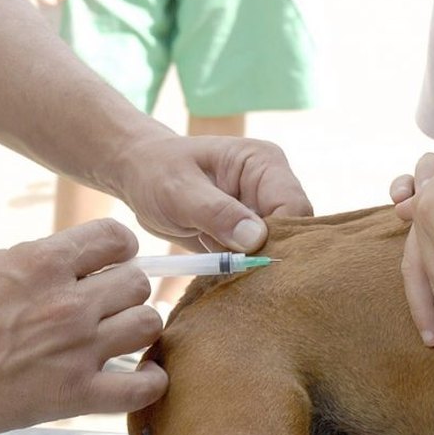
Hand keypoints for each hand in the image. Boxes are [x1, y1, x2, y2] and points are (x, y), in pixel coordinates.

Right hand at [0, 220, 165, 433]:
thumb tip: (90, 258)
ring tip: (120, 336)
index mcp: (44, 263)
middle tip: (108, 305)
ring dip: (139, 328)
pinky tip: (145, 373)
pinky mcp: (76, 395)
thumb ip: (49, 260)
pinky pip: (143, 387)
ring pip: (149, 324)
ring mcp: (76, 350)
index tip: (115, 262)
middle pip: (139, 283)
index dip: (122, 249)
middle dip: (127, 291)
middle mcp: (68, 303)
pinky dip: (152, 381)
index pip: (117, 237)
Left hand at [105, 134, 313, 252]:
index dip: (279, 238)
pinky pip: (261, 257)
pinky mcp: (253, 232)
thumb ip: (217, 213)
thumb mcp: (178, 190)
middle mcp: (273, 186)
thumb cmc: (156, 172)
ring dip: (254, 264)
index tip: (249, 260)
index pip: (294, 207)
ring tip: (221, 267)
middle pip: (294, 231)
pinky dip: (244, 268)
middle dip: (268, 254)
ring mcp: (265, 210)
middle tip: (236, 272)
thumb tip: (255, 240)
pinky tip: (221, 269)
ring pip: (279, 248)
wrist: (139, 176)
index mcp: (265, 163)